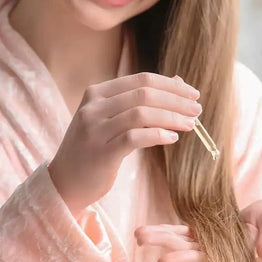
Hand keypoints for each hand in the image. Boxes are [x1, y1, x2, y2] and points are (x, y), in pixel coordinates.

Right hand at [48, 73, 200, 216]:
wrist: (65, 182)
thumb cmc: (95, 149)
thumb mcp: (113, 119)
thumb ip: (140, 101)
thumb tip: (177, 81)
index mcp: (97, 93)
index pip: (141, 79)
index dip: (171, 85)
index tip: (193, 94)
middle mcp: (94, 107)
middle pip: (144, 94)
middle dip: (176, 100)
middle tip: (197, 109)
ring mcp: (95, 129)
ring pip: (142, 113)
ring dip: (172, 117)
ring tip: (191, 124)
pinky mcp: (101, 152)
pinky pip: (135, 137)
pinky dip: (158, 135)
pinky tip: (173, 138)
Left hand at [134, 199, 261, 261]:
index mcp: (230, 253)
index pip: (203, 258)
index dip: (184, 258)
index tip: (164, 260)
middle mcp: (215, 250)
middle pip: (184, 248)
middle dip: (162, 243)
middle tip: (139, 238)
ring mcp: (208, 240)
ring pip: (180, 240)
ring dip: (160, 237)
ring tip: (138, 234)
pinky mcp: (205, 230)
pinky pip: (183, 231)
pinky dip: (168, 230)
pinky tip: (152, 229)